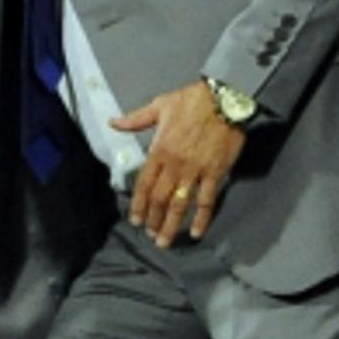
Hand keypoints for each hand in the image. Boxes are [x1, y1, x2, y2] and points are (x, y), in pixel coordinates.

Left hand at [111, 81, 246, 248]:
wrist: (225, 97)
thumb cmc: (192, 99)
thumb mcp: (160, 105)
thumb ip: (135, 119)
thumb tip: (113, 122)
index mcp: (159, 150)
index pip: (144, 184)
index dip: (138, 205)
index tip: (134, 220)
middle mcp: (174, 165)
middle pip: (159, 199)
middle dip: (152, 220)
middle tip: (149, 234)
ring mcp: (195, 171)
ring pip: (179, 204)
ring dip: (170, 225)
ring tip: (164, 241)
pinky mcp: (215, 173)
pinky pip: (207, 200)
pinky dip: (201, 218)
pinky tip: (196, 233)